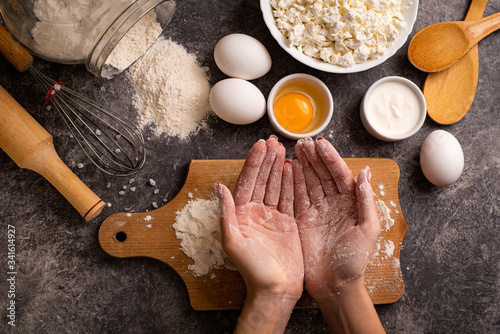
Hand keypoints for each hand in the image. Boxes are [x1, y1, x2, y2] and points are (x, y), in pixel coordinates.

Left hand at [217, 136, 302, 332]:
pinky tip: (294, 168)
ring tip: (284, 149)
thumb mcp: (234, 242)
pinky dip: (292, 183)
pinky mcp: (287, 223)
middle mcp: (255, 213)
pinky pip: (289, 198)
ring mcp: (272, 217)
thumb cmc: (253, 271)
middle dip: (267, 160)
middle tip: (274, 141)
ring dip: (279, 167)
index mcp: (241, 215)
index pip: (247, 182)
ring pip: (276, 186)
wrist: (275, 291)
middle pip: (262, 180)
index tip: (260, 146)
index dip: (253, 163)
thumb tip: (219, 187)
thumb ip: (226, 213)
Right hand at [292, 137, 379, 299]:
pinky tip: (288, 168)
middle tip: (303, 142)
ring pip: (309, 181)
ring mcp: (317, 210)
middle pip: (322, 174)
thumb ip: (366, 201)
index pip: (339, 175)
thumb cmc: (354, 261)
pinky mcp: (303, 219)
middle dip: (314, 157)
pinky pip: (297, 196)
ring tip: (294, 149)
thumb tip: (365, 173)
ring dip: (303, 165)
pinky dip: (292, 182)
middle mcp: (333, 203)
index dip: (330, 159)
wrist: (335, 286)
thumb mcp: (368, 231)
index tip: (320, 144)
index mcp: (350, 203)